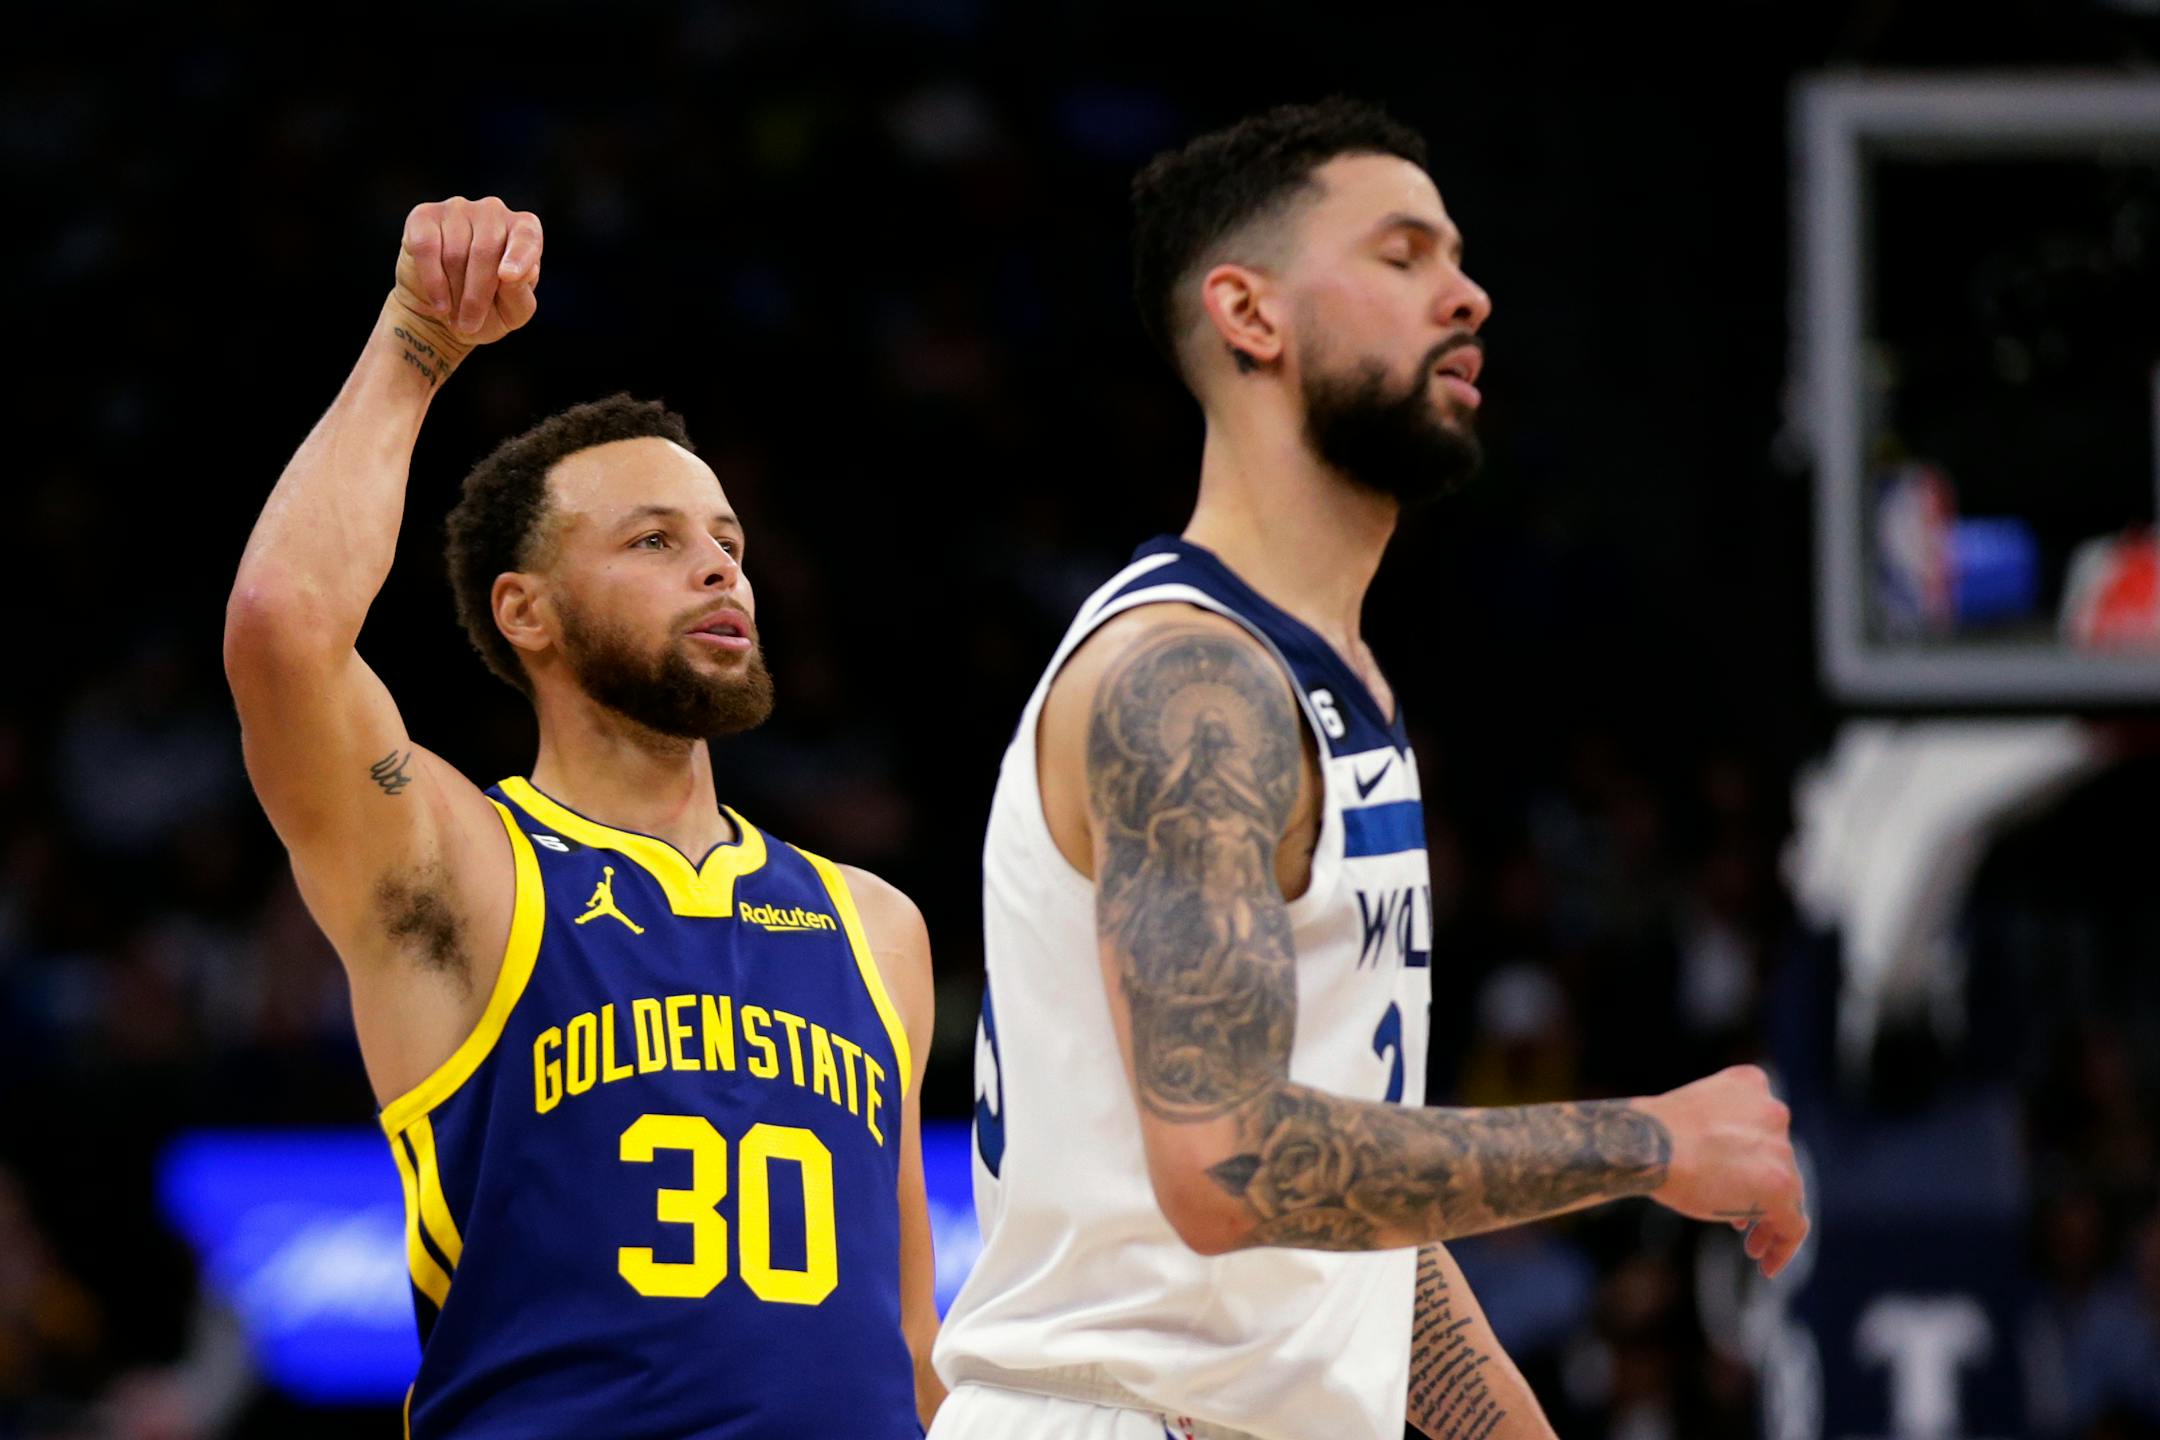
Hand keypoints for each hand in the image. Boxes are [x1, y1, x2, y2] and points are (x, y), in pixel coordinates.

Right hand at [392, 196, 542, 348]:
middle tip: (470, 324)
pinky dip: (432, 280)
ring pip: (454, 252)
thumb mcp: (511, 312)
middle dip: (477, 295)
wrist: (441, 313)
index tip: (507, 276)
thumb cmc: (487, 311)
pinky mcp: (424, 216)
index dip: (518, 256)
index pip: (527, 237)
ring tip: (453, 311)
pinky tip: (438, 301)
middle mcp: (493, 211)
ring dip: (454, 291)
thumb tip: (523, 272)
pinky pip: (426, 247)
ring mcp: (458, 209)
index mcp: (523, 230)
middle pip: (485, 251)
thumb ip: (520, 294)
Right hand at [1637, 1064, 1807, 1277]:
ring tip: (1753, 1247)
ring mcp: (1780, 1148)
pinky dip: (1783, 1246)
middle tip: (1741, 1227)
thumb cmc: (1653, 1134)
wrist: (1647, 1143)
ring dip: (1770, 1221)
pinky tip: (1765, 1264)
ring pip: (1789, 1193)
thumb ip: (1723, 1133)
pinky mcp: (1781, 1186)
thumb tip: (1732, 1178)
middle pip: (1779, 1163)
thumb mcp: (1695, 1116)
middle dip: (1760, 1195)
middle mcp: (1774, 1112)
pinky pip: (1795, 1225)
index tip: (1739, 1186)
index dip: (1754, 1162)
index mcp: (1751, 1084)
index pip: (1765, 1129)